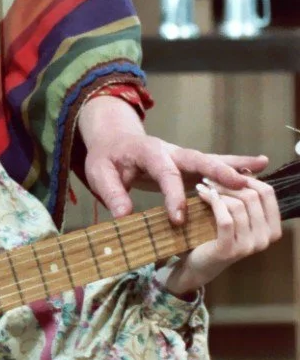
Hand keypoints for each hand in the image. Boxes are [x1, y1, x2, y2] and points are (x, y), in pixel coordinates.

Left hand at [78, 95, 267, 224]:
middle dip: (218, 171)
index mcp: (149, 152)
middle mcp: (170, 151)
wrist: (112, 141)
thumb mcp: (99, 174)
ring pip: (210, 160)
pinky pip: (212, 164)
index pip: (165, 174)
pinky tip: (257, 167)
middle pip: (197, 159)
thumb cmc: (106, 158)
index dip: (172, 196)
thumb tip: (124, 217)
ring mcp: (182, 156)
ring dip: (234, 166)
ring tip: (261, 167)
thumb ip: (112, 193)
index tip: (177, 219)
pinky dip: (234, 166)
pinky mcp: (188, 164)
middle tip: (239, 184)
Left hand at [164, 178, 280, 295]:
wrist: (198, 262)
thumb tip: (255, 165)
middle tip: (208, 178)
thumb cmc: (217, 233)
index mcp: (272, 228)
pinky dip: (213, 203)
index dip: (248, 178)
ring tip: (202, 187)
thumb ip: (247, 193)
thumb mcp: (236, 212)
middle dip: (229, 182)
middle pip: (253, 196)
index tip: (227, 173)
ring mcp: (249, 246)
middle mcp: (266, 239)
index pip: (268, 193)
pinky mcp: (229, 250)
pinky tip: (203, 195)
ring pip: (238, 205)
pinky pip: (225, 219)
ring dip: (217, 191)